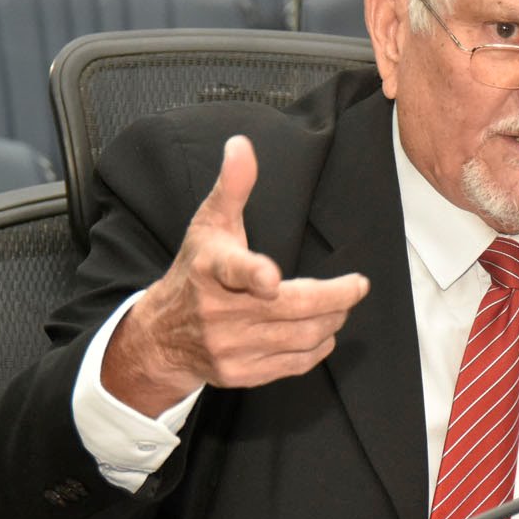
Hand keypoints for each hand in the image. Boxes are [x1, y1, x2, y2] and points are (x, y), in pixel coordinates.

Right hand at [103, 134, 369, 415]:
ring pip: (298, 337)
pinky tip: (324, 330)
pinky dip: (317, 346)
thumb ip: (232, 186)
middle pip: (288, 308)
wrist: (162, 336)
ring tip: (342, 305)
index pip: (232, 271)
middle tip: (357, 286)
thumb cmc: (194, 272)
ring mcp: (229, 348)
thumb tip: (242, 144)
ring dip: (331, 320)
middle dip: (334, 298)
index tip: (271, 278)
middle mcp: (217, 313)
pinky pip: (294, 363)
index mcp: (208, 270)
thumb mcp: (209, 225)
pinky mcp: (241, 374)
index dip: (253, 275)